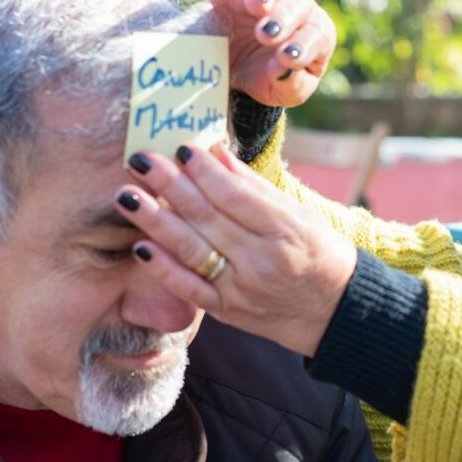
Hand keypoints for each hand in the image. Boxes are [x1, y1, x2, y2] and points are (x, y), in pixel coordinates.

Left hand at [116, 143, 356, 356]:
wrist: (334, 313)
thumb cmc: (321, 255)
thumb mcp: (300, 215)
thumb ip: (255, 187)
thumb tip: (214, 152)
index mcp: (285, 231)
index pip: (235, 195)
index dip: (203, 171)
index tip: (180, 148)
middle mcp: (261, 261)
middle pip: (207, 217)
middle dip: (170, 185)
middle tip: (141, 159)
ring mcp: (242, 289)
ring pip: (191, 249)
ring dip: (154, 221)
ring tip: (127, 195)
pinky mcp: (227, 311)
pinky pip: (189, 289)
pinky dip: (163, 268)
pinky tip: (140, 246)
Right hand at [208, 0, 334, 107]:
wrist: (232, 71)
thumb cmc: (268, 79)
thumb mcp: (282, 92)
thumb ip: (290, 84)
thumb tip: (286, 69)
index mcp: (316, 35)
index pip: (318, 35)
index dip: (304, 45)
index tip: (287, 58)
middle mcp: (298, 8)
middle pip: (299, 3)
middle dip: (284, 18)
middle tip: (267, 34)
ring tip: (257, 5)